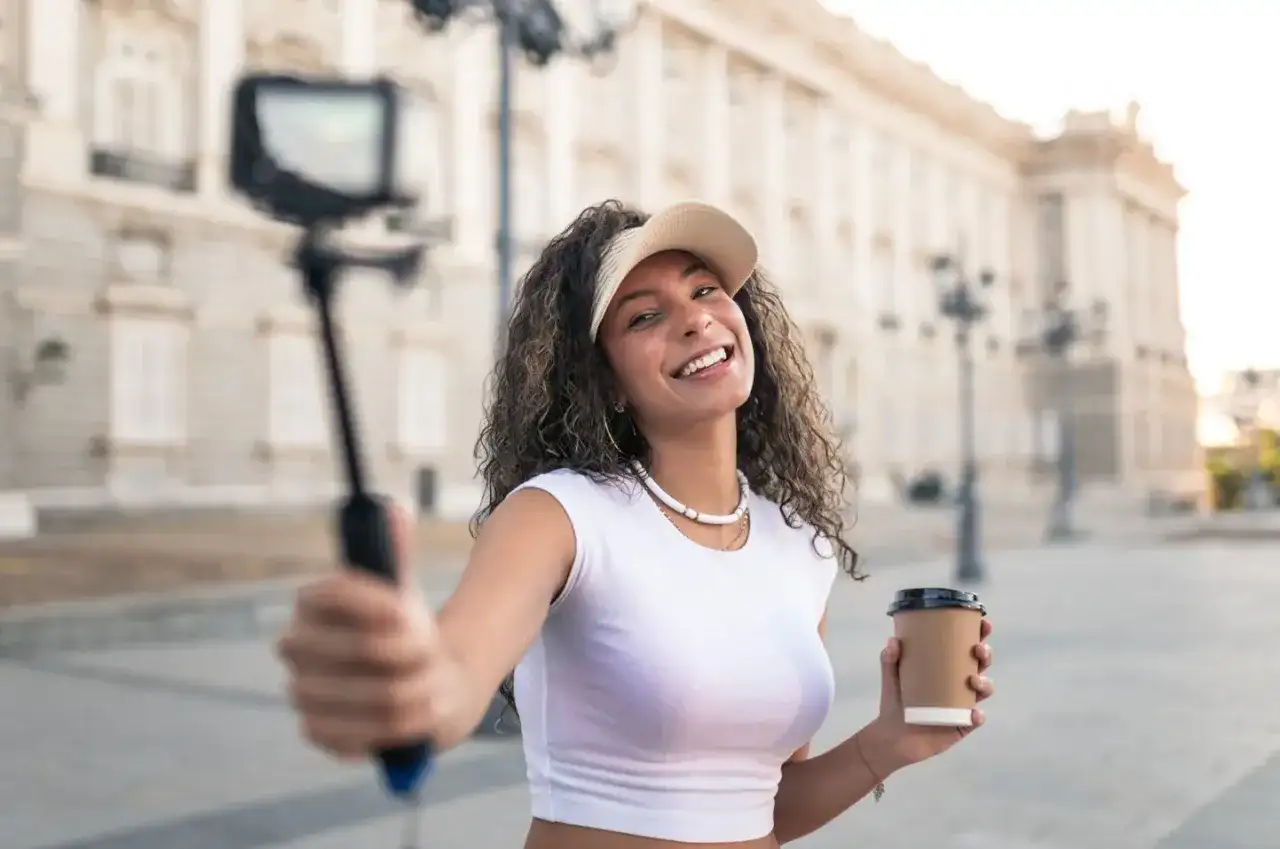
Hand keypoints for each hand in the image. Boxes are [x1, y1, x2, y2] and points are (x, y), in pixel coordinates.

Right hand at [276, 506, 469, 759]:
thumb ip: (395, 552)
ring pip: (379, 695)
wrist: (412, 682)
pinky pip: (367, 732)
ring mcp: (301, 692)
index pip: (337, 592)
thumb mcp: (401, 590)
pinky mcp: (315, 731)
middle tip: (430, 652)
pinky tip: (412, 713)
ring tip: (429, 682)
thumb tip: (394, 508)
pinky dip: (403, 725)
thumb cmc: (403, 630)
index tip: (411, 610)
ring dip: (418, 689)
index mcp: (311, 602)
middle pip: (365, 648)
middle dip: (412, 651)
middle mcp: (294, 646)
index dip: (379, 603)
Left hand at [858, 618, 994, 777]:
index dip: (979, 634)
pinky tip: (973, 713)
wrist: (891, 736)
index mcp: (947, 667)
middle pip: (981, 665)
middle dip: (986, 655)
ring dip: (985, 683)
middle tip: (978, 650)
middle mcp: (959, 684)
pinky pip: (975, 720)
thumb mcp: (892, 677)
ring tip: (972, 680)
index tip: (983, 623)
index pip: (967, 647)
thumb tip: (893, 640)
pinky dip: (977, 716)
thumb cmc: (895, 701)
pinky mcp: (961, 725)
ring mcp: (962, 704)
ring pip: (984, 690)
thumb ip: (889, 659)